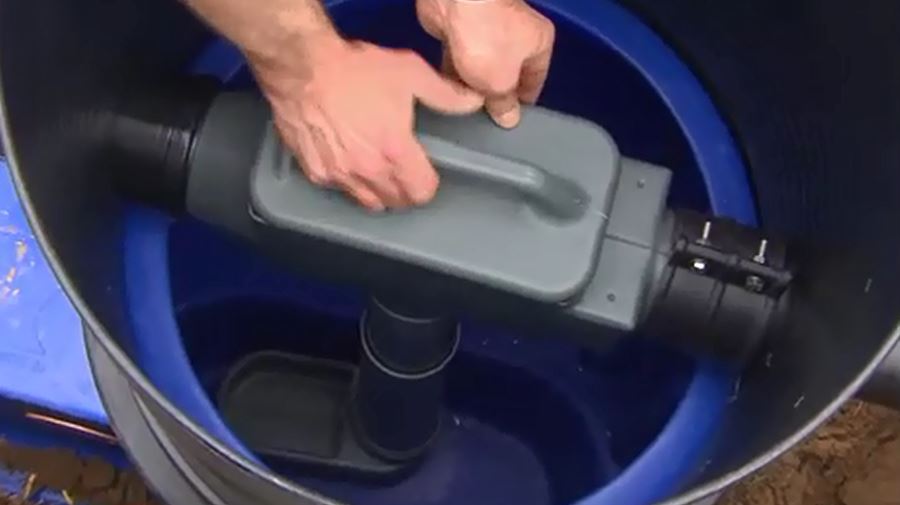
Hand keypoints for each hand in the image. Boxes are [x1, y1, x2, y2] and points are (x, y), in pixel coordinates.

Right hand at [249, 35, 483, 210]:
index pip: (421, 193)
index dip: (427, 184)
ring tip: (378, 169)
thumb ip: (445, 94)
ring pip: (367, 202)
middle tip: (404, 170)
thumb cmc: (354, 70)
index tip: (425, 171)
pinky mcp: (314, 172)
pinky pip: (338, 189)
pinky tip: (348, 161)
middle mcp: (368, 172)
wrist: (301, 67)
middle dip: (404, 191)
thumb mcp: (409, 73)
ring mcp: (339, 176)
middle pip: (396, 202)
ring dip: (378, 192)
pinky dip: (347, 182)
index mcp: (395, 152)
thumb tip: (474, 101)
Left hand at [417, 0, 554, 127]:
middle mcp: (515, 34)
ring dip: (470, 87)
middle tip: (482, 121)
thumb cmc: (487, 35)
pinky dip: (453, 75)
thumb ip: (504, 103)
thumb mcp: (501, 82)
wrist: (453, 0)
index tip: (509, 123)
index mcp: (538, 43)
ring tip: (461, 110)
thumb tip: (509, 118)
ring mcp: (486, 30)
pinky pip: (458, 60)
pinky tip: (446, 92)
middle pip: (506, 75)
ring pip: (480, 69)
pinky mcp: (459, 29)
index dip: (522, 105)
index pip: (535, 81)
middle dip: (493, 97)